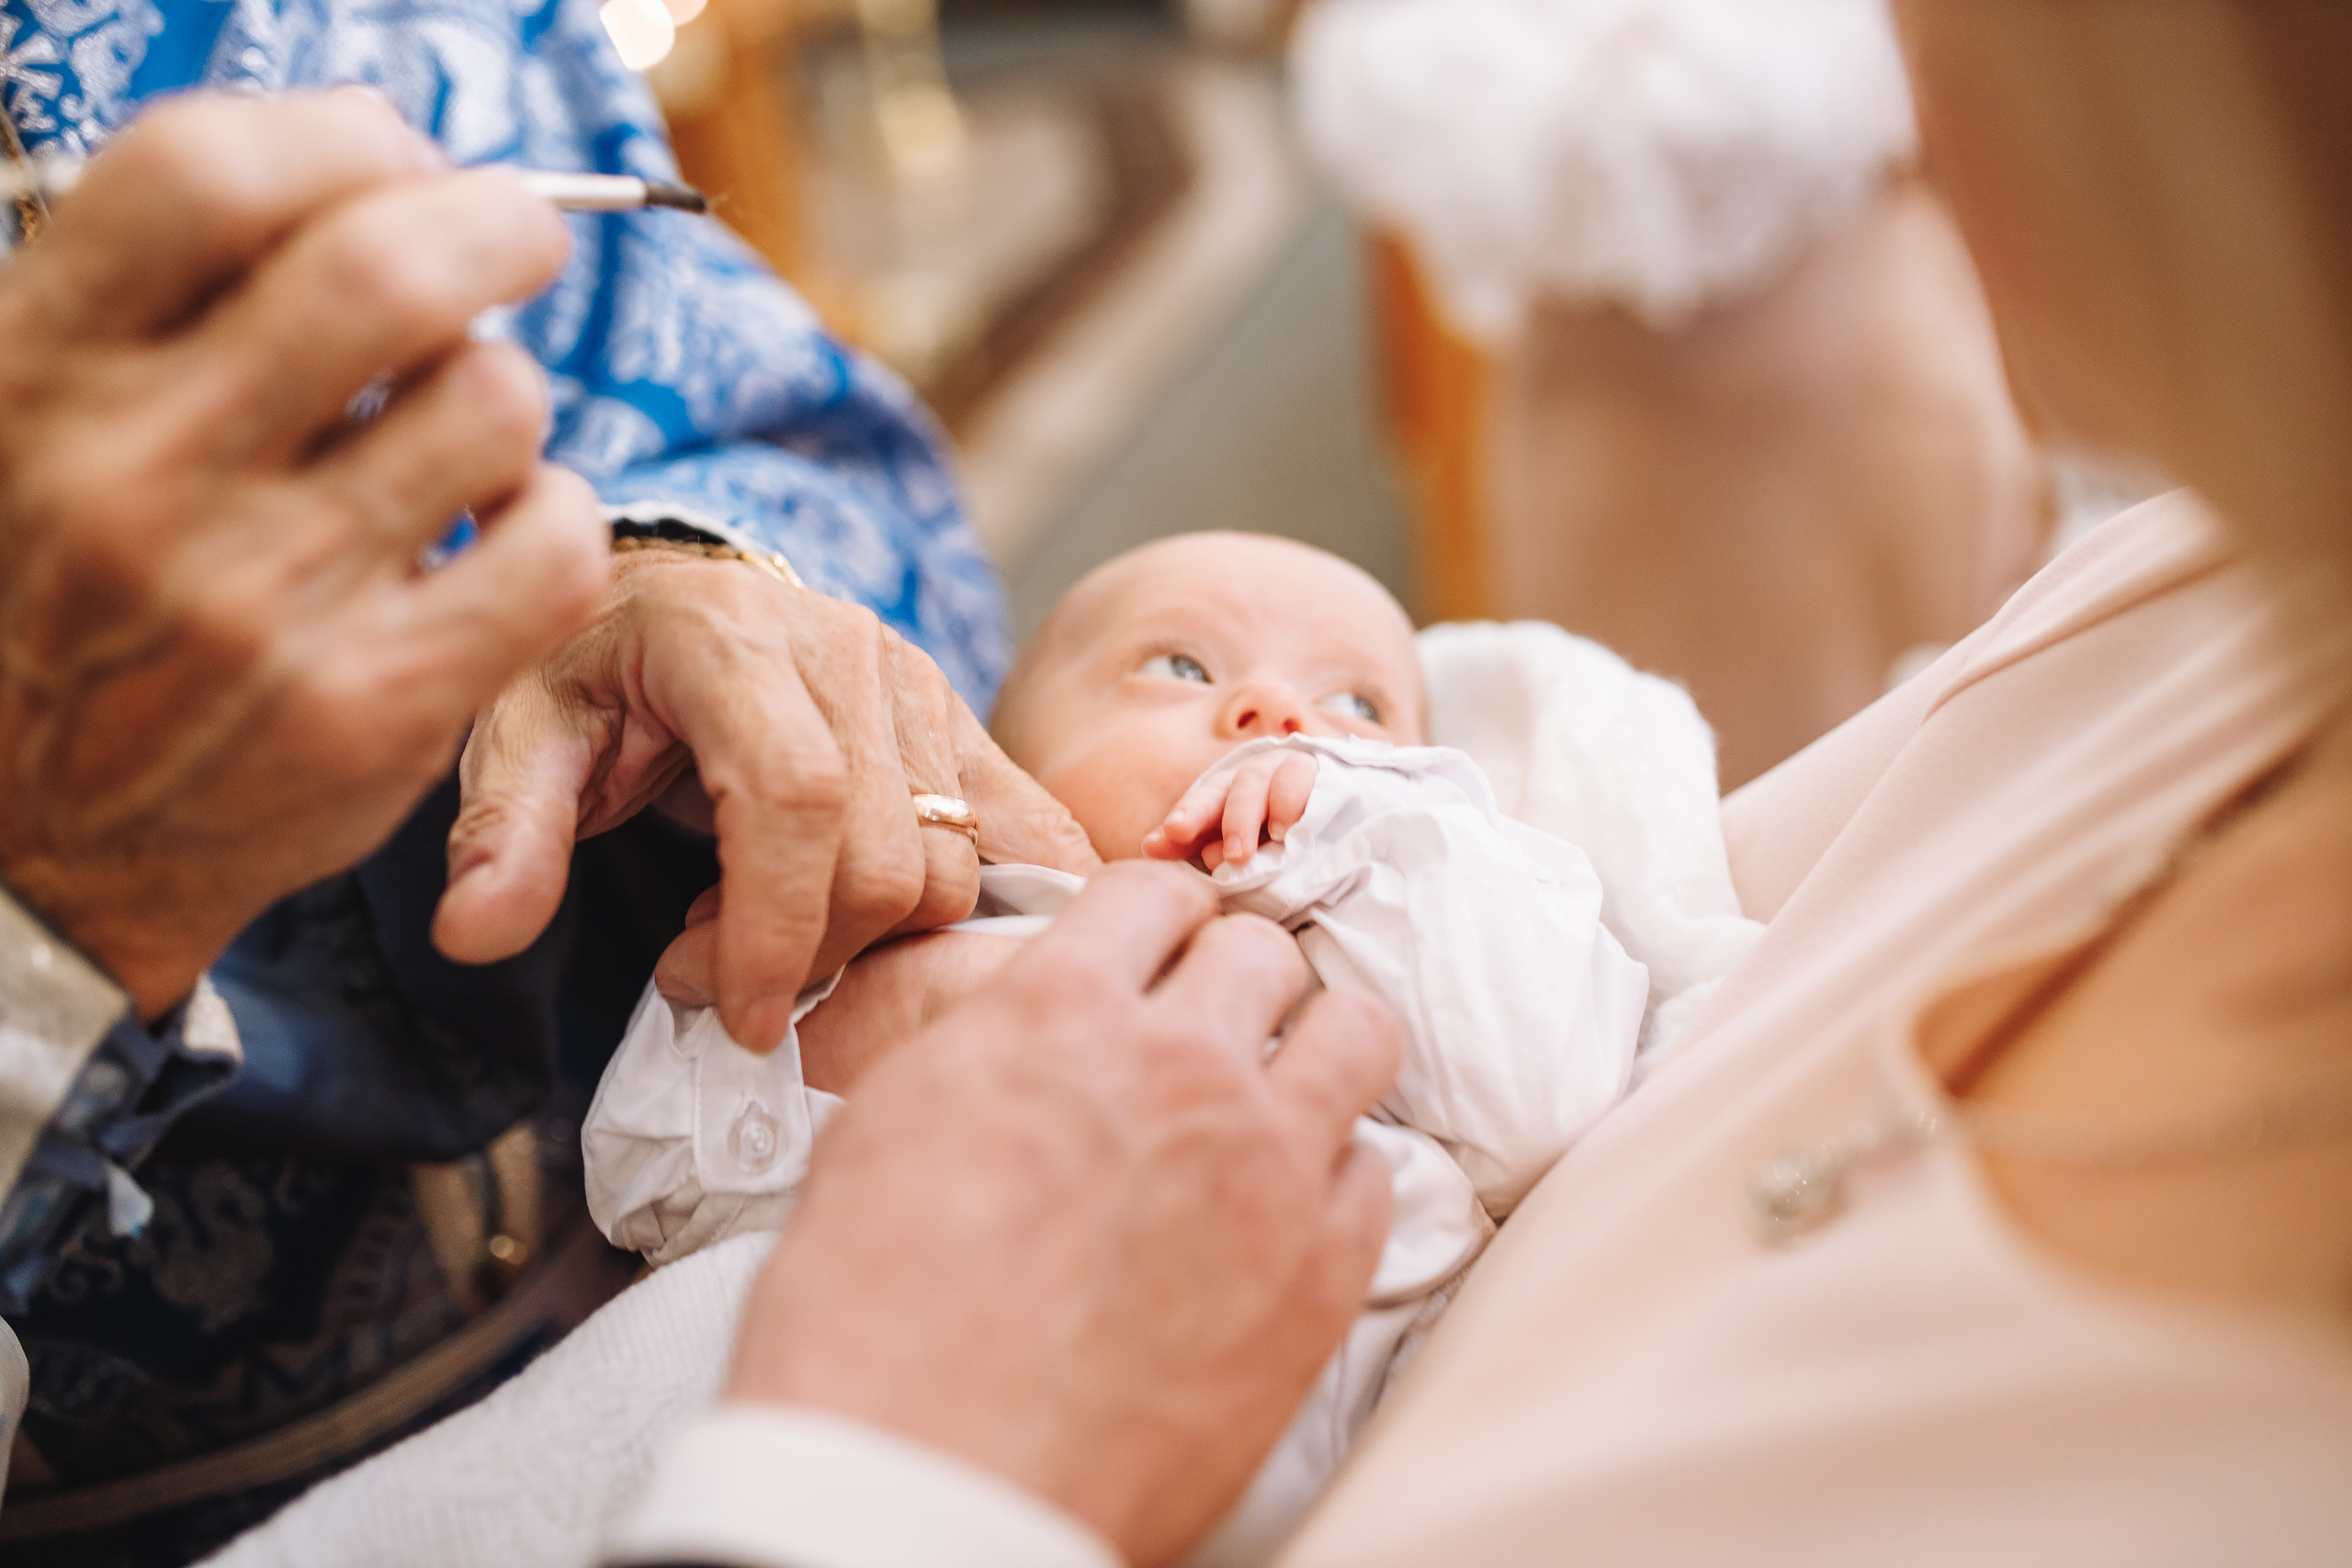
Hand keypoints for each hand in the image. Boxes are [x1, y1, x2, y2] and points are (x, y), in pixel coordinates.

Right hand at [0, 93, 607, 1019]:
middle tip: (518, 239)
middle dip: (495, 225)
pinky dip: (556, 513)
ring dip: (509, 391)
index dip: (340, 135)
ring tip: (463, 427)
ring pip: (493, 401)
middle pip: (386, 266)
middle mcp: (139, 479)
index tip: (393, 159)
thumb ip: (161, 294)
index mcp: (39, 376)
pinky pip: (554, 543)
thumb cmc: (63, 592)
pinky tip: (500, 528)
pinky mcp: (375, 706)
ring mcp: (263, 602)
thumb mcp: (34, 418)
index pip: (207, 171)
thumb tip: (372, 167)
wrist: (35, 848)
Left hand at [433, 549, 1101, 1051]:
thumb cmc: (589, 677)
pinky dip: (988, 916)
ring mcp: (922, 687)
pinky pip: (1027, 840)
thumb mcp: (514, 736)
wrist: (673, 602)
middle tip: (705, 975)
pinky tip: (901, 946)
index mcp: (731, 637)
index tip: (736, 1017)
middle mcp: (850, 649)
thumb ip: (498, 833)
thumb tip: (474, 935)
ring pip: (951, 867)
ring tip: (760, 932)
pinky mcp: (967, 726)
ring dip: (866, 943)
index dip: (775, 926)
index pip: (797, 796)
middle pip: (885, 852)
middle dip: (810, 955)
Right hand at [727, 862, 1400, 1565]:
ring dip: (1319, 1048)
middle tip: (1216, 1031)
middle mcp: (1180, 1063)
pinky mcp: (1322, 1269)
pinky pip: (1377, 1171)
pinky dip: (1337, 1180)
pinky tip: (1287, 1214)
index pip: (1156, 892)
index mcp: (1061, 1011)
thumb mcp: (891, 1121)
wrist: (924, 1476)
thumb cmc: (867, 1319)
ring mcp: (1266, 1162)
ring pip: (1358, 1031)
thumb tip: (1039, 1018)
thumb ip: (994, 1042)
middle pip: (1262, 953)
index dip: (1164, 916)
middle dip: (1236, 982)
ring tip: (1285, 1094)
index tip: (1170, 944)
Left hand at [1144, 749, 1317, 870]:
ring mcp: (1283, 771)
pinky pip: (1300, 780)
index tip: (1173, 833)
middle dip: (1217, 818)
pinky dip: (1290, 803)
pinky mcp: (1318, 775)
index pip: (1201, 801)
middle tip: (1220, 855)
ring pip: (1258, 783)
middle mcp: (1251, 778)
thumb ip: (1195, 845)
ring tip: (1243, 852)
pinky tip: (1285, 829)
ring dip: (1247, 815)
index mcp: (1226, 794)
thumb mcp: (1235, 845)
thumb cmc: (1274, 838)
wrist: (1336, 818)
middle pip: (1227, 789)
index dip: (1188, 814)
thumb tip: (1150, 847)